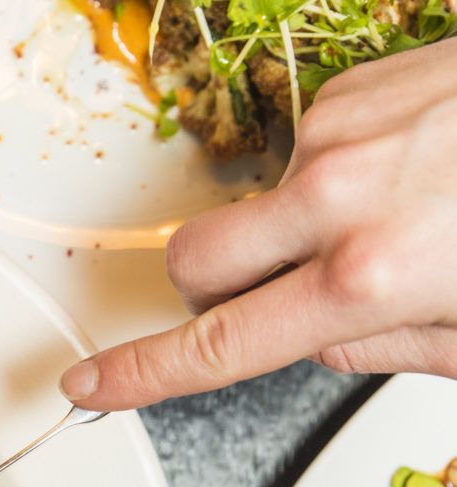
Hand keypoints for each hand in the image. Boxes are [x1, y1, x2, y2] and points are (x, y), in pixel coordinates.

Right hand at [58, 39, 456, 410]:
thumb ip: (383, 349)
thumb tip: (318, 339)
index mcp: (370, 277)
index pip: (220, 344)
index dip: (146, 372)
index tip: (92, 381)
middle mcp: (339, 198)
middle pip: (195, 261)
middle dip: (210, 291)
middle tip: (268, 299)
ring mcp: (339, 135)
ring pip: (256, 207)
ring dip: (294, 228)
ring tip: (396, 219)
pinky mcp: (353, 89)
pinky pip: (304, 152)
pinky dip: (337, 175)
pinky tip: (409, 172)